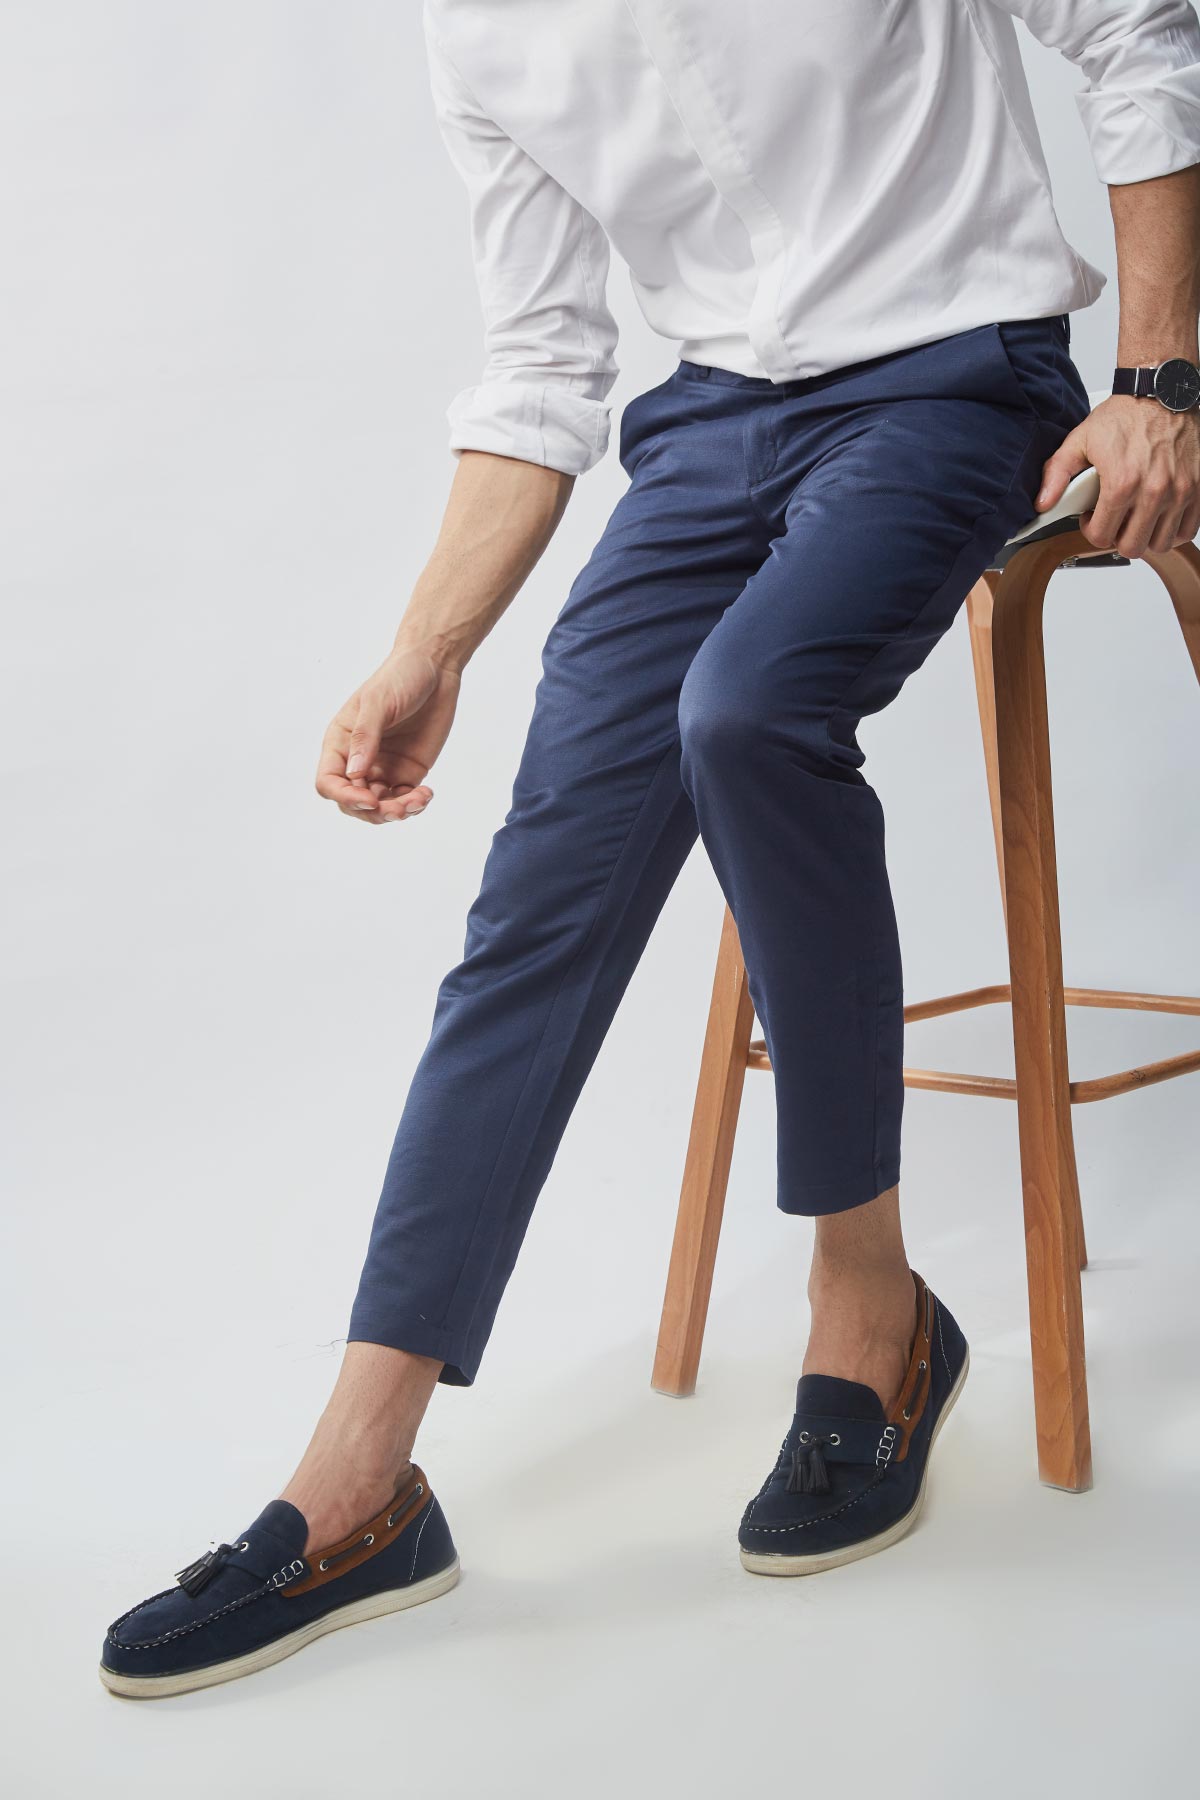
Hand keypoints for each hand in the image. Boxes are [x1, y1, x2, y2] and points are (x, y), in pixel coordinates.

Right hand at [316, 647, 460, 823]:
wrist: (435, 668)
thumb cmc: (400, 676)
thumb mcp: (378, 701)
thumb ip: (366, 736)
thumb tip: (354, 773)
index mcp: (340, 742)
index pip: (329, 782)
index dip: (344, 797)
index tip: (369, 799)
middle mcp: (357, 759)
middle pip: (352, 802)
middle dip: (372, 811)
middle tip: (398, 808)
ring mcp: (382, 768)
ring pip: (379, 807)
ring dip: (396, 812)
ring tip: (418, 801)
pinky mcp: (407, 772)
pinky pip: (404, 800)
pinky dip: (414, 805)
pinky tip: (426, 794)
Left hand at [1034, 394, 1199, 559]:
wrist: (1161, 391)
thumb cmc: (1125, 414)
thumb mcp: (1080, 440)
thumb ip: (1057, 474)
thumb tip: (1042, 504)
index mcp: (1122, 483)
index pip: (1102, 537)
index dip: (1091, 530)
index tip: (1092, 518)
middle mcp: (1154, 491)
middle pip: (1132, 546)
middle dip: (1117, 537)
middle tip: (1113, 519)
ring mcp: (1180, 491)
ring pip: (1160, 543)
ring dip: (1145, 536)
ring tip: (1135, 517)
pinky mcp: (1198, 488)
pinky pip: (1188, 530)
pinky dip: (1173, 530)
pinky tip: (1159, 516)